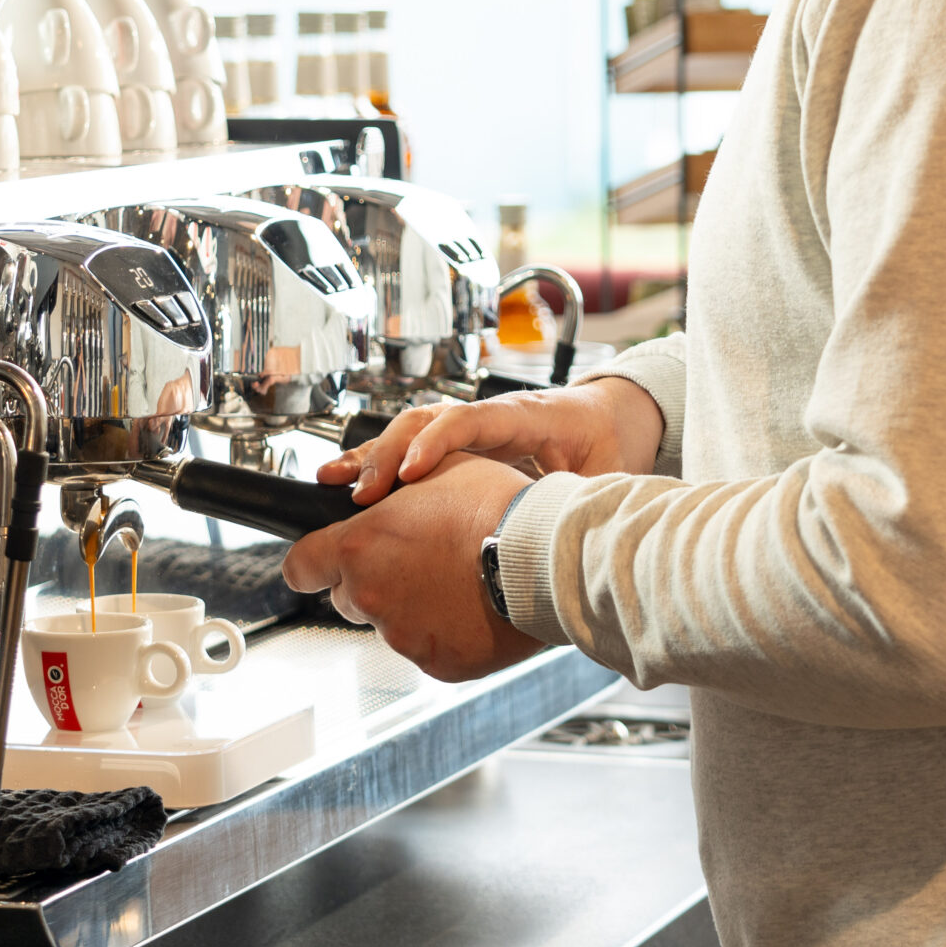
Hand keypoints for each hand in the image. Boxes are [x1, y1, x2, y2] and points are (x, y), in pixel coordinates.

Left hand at [281, 452, 541, 680]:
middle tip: (416, 559)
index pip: (300, 566)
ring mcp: (402, 636)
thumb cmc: (494, 507)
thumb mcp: (435, 470)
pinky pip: (427, 649)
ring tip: (455, 579)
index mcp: (359, 547)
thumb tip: (375, 487)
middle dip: (371, 580)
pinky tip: (472, 606)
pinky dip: (443, 632)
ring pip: (389, 624)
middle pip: (348, 596)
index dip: (312, 561)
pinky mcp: (435, 664)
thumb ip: (392, 487)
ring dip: (411, 605)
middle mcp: (370, 596)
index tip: (320, 561)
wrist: (544, 558)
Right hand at [318, 376, 664, 505]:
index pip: (472, 419)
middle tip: (365, 493)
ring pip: (410, 428)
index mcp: (527, 416)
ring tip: (335, 481)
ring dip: (372, 454)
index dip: (438, 442)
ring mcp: (470, 425)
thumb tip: (570, 531)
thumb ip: (586, 498)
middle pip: (428, 419)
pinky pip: (410, 445)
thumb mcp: (606, 475)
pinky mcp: (458, 444)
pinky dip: (377, 461)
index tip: (412, 473)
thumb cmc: (607, 446)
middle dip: (390, 452)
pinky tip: (345, 481)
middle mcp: (488, 415)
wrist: (610, 419)